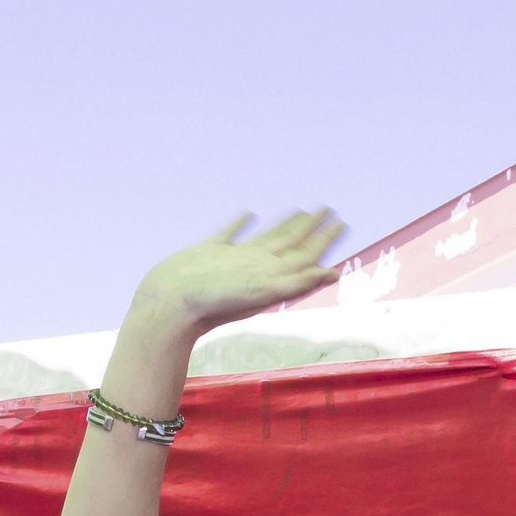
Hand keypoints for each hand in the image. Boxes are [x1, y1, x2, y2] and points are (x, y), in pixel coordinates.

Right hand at [129, 210, 344, 339]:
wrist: (173, 305)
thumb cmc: (215, 302)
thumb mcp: (263, 291)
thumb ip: (297, 282)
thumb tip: (331, 273)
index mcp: (272, 277)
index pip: (307, 255)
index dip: (326, 240)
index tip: (342, 223)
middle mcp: (258, 268)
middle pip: (293, 245)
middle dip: (313, 230)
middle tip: (329, 210)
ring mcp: (234, 260)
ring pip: (267, 238)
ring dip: (286, 226)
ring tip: (301, 213)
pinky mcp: (210, 252)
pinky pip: (232, 233)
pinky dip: (242, 223)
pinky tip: (248, 215)